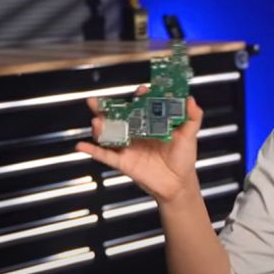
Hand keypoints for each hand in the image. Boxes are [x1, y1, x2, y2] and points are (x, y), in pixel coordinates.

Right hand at [76, 86, 204, 204]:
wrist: (178, 183)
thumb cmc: (183, 157)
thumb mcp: (189, 135)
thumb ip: (192, 117)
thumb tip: (191, 99)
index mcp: (150, 123)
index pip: (141, 105)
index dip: (140, 97)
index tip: (142, 90)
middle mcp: (136, 132)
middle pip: (118, 116)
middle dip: (106, 108)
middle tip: (95, 100)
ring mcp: (127, 146)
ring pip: (109, 134)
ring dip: (100, 127)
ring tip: (96, 121)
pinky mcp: (123, 161)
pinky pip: (105, 155)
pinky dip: (92, 151)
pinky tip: (80, 146)